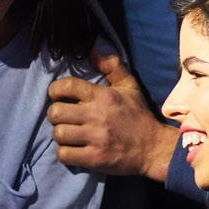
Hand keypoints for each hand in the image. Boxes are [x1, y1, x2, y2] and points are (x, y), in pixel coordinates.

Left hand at [48, 49, 174, 181]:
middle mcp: (97, 116)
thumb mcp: (130, 87)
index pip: (67, 86)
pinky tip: (73, 149)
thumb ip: (112, 67)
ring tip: (69, 134)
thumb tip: (93, 50)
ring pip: (58, 134)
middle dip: (55, 114)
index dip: (55, 90)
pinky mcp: (94, 158)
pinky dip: (64, 153)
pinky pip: (64, 154)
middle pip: (56, 112)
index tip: (57, 96)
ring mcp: (95, 138)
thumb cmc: (138, 116)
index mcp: (104, 96)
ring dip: (60, 135)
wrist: (154, 148)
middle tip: (63, 118)